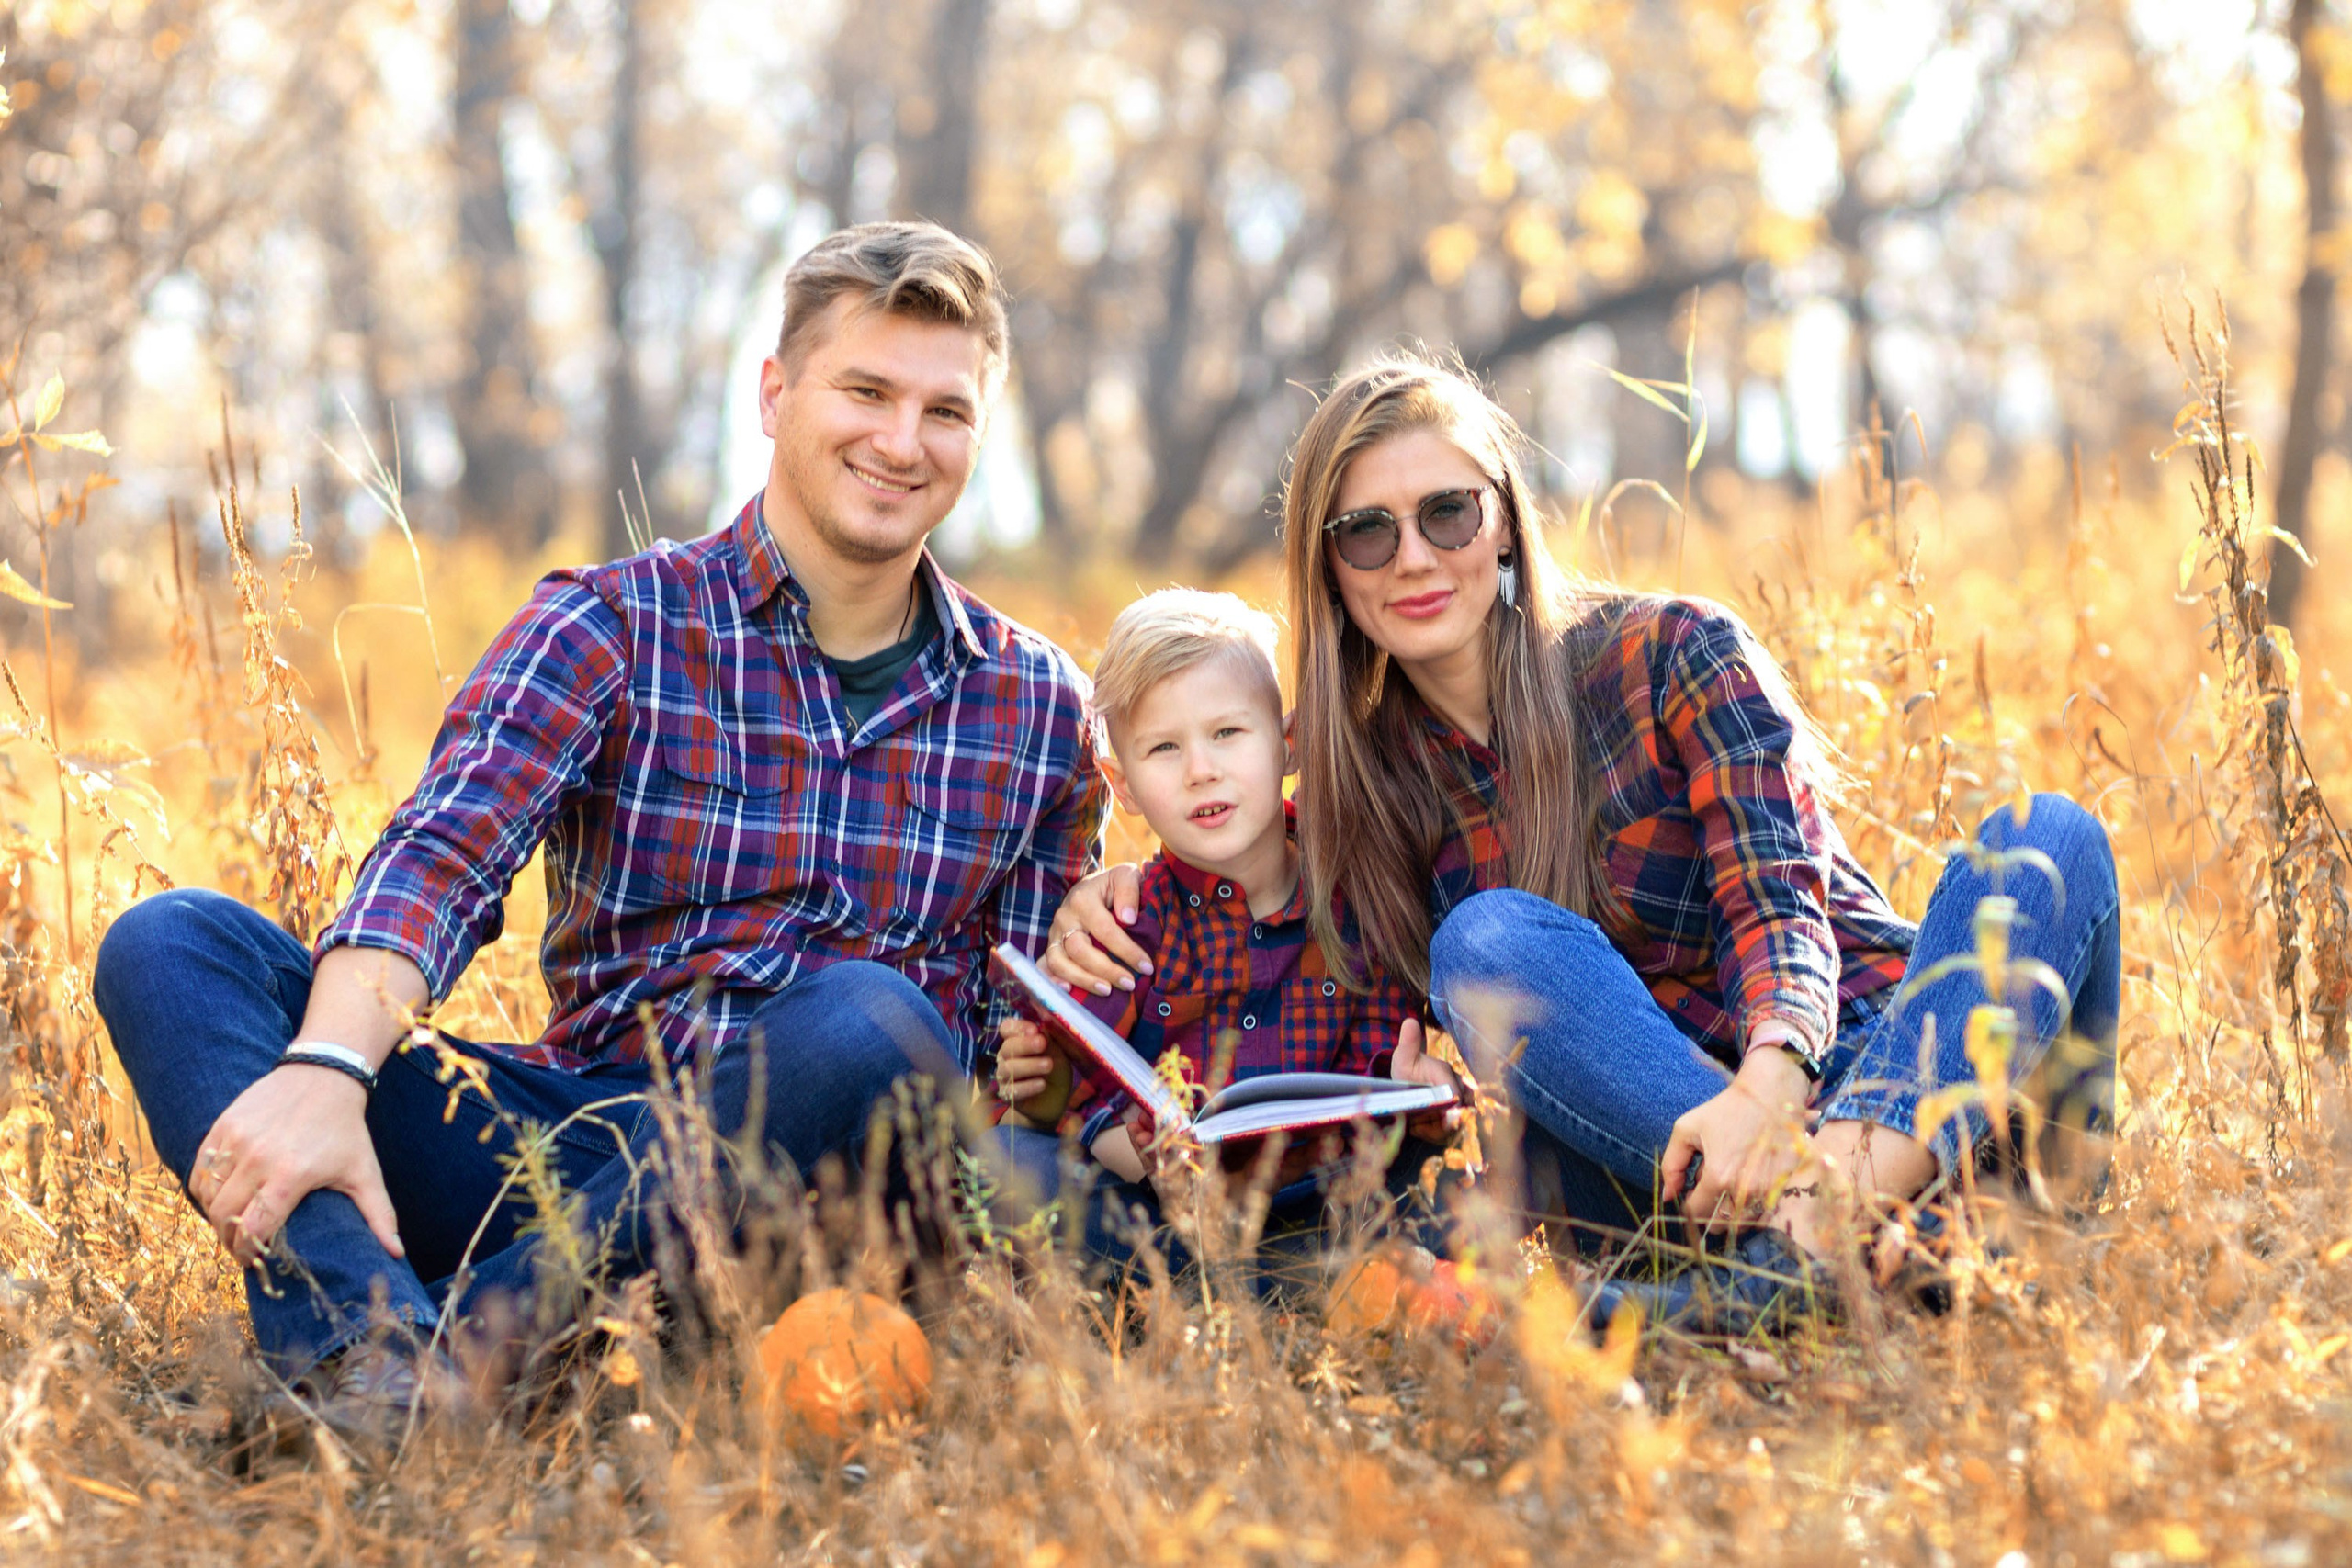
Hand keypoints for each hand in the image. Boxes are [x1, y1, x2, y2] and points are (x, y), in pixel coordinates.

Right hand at [191, 1065, 403, 1268]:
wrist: (323, 1075)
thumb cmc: (345, 1130)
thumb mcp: (365, 1172)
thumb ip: (380, 1215)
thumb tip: (397, 1254)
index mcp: (292, 1175)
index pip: (254, 1228)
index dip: (247, 1252)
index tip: (250, 1261)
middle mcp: (259, 1159)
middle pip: (225, 1216)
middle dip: (228, 1238)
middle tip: (238, 1245)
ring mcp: (237, 1140)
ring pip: (208, 1194)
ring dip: (214, 1215)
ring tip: (229, 1222)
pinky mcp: (223, 1125)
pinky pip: (200, 1168)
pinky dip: (203, 1188)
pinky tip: (218, 1196)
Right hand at [994, 1017, 1072, 1121]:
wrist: (1057, 1101)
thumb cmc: (1056, 1072)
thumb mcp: (1058, 1053)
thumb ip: (1049, 1041)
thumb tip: (1043, 1027)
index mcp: (1017, 1041)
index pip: (1007, 1029)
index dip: (1017, 1027)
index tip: (1034, 1030)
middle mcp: (1006, 1057)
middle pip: (1007, 1047)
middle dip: (1025, 1044)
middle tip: (1042, 1044)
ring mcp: (1005, 1076)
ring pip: (1007, 1068)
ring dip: (1029, 1065)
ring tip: (1048, 1065)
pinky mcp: (1008, 1096)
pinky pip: (1011, 1090)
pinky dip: (1027, 1086)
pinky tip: (1041, 1084)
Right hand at [1043, 863, 1149, 994]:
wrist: (1090, 887)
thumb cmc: (1113, 885)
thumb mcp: (1125, 876)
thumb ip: (1129, 891)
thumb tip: (1128, 918)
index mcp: (1083, 900)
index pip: (1105, 930)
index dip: (1127, 951)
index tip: (1146, 966)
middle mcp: (1064, 917)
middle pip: (1079, 950)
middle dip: (1106, 970)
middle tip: (1129, 983)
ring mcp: (1054, 934)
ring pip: (1059, 963)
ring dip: (1083, 980)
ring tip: (1107, 991)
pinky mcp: (1051, 947)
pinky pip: (1045, 968)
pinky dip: (1053, 982)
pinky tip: (1069, 993)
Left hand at [1388, 1018, 1464, 1141]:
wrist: (1408, 1084)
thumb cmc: (1407, 1068)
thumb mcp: (1404, 1057)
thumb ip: (1409, 1043)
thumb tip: (1409, 1022)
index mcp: (1446, 1074)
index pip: (1454, 1093)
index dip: (1449, 1107)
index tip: (1437, 1115)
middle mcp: (1457, 1091)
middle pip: (1458, 1114)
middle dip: (1438, 1123)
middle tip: (1418, 1124)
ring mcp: (1456, 1107)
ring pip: (1452, 1127)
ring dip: (1432, 1130)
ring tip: (1415, 1124)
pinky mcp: (1451, 1122)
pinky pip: (1445, 1134)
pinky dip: (1430, 1134)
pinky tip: (1417, 1128)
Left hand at [1660, 1047, 1814, 1233]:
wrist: (1770, 1095)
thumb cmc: (1726, 1110)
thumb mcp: (1687, 1129)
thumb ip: (1672, 1165)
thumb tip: (1668, 1195)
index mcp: (1719, 1176)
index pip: (1696, 1213)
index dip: (1689, 1205)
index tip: (1691, 1194)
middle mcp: (1745, 1189)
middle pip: (1719, 1224)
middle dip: (1710, 1210)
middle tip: (1711, 1186)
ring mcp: (1769, 1192)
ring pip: (1743, 1223)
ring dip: (1732, 1210)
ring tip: (1731, 1183)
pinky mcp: (1787, 1188)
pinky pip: (1765, 1214)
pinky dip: (1754, 1206)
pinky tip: (1749, 1183)